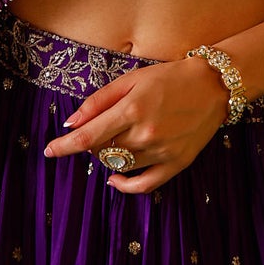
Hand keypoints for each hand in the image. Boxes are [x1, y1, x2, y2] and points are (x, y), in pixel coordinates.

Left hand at [42, 56, 229, 194]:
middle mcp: (146, 134)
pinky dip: (125, 186)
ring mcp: (162, 152)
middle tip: (98, 131)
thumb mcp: (131, 80)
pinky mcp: (176, 164)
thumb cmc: (169, 78)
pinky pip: (144, 186)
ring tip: (114, 141)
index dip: (64, 146)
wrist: (214, 86)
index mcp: (132, 109)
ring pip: (119, 167)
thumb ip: (99, 101)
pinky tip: (114, 180)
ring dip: (107, 158)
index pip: (87, 137)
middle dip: (90, 144)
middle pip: (101, 152)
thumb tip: (71, 123)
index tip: (49, 151)